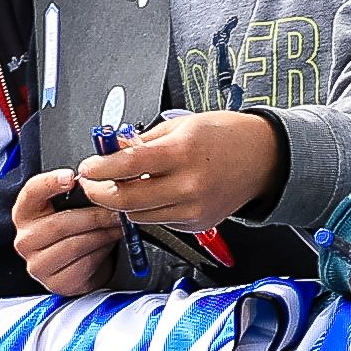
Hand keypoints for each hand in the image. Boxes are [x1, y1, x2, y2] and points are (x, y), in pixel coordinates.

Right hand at [8, 166, 127, 295]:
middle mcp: (25, 239)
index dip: (50, 183)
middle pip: (61, 223)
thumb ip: (79, 192)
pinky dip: (102, 252)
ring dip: (102, 233)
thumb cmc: (76, 230)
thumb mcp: (73, 207)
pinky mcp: (55, 283)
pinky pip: (84, 264)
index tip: (71, 179)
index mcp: (25, 213)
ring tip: (118, 225)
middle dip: (94, 215)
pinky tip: (109, 244)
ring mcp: (37, 264)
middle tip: (116, 210)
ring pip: (76, 244)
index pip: (32, 192)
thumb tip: (102, 178)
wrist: (81, 266)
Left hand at [78, 109, 275, 227]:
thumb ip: (142, 142)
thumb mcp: (181, 126)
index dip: (99, 168)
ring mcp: (194, 208)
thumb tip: (111, 151)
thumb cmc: (225, 136)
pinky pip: (159, 221)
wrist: (264, 158)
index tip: (87, 167)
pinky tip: (154, 193)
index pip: (127, 166)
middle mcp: (189, 184)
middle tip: (91, 183)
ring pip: (139, 215)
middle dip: (100, 193)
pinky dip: (149, 209)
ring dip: (123, 202)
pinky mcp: (197, 224)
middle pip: (127, 200)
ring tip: (121, 186)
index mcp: (183, 152)